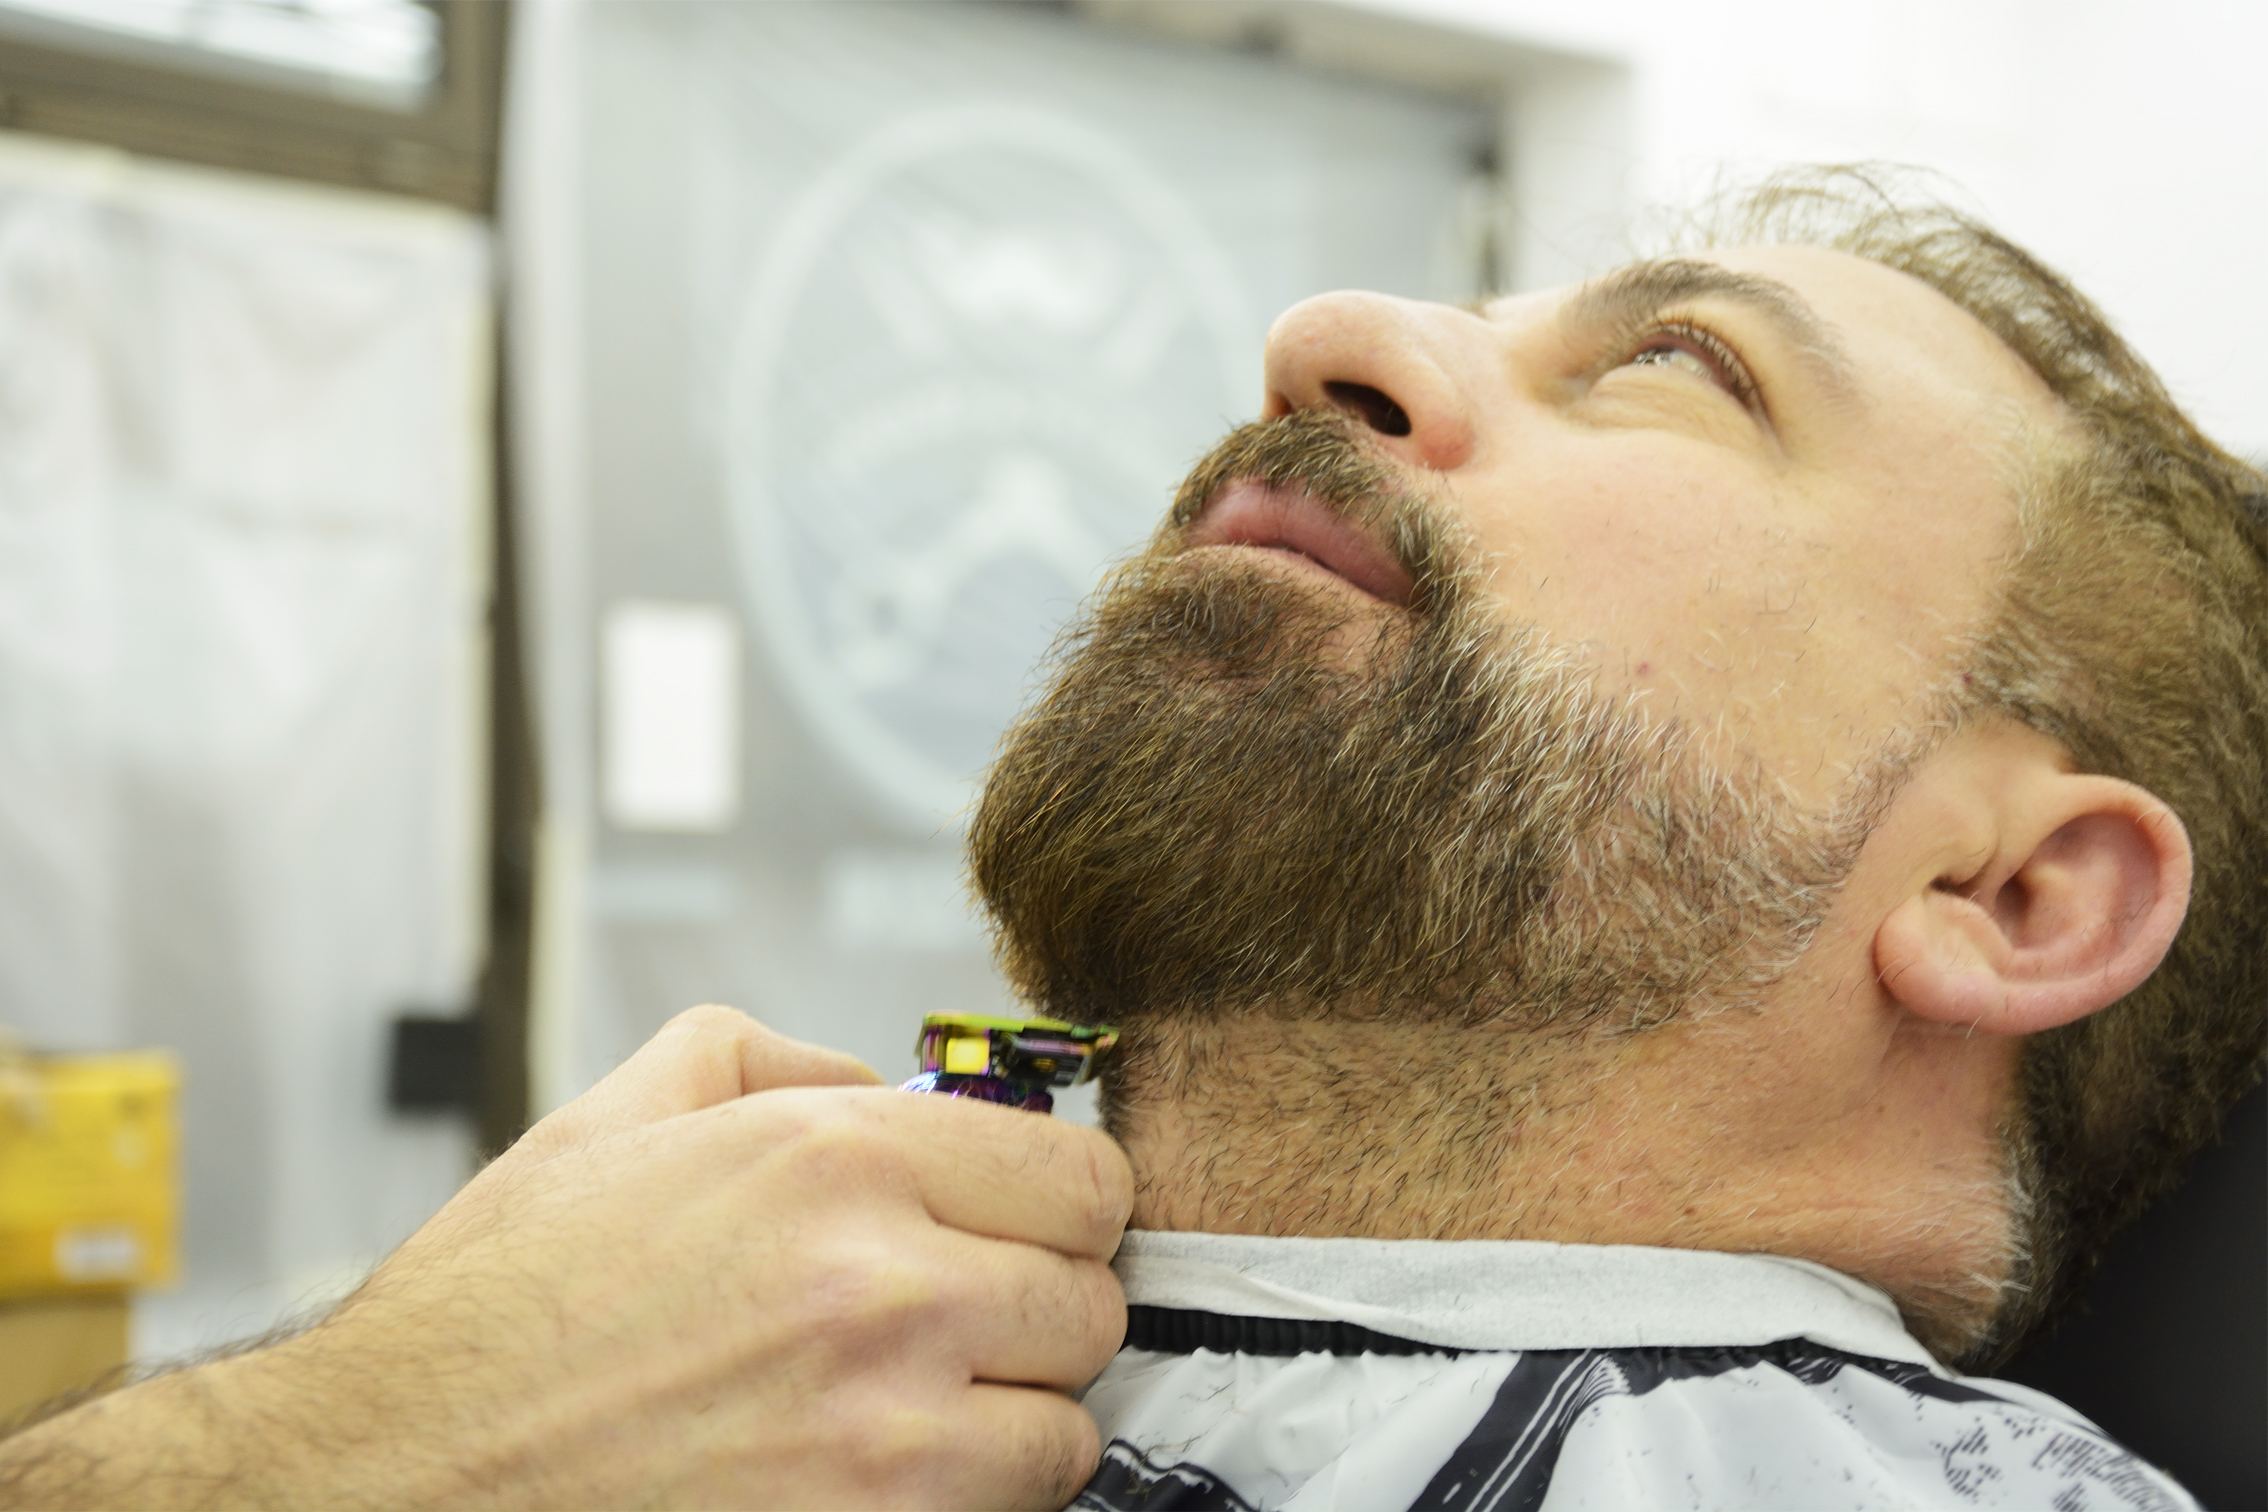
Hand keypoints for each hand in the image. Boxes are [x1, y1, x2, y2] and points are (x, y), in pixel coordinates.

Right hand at [0, 1006, 1132, 1509]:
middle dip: (1035, 1309)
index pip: (1086, 1178)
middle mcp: (885, 1288)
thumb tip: (885, 1079)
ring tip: (907, 1414)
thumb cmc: (494, 1317)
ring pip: (1068, 1426)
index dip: (1057, 1205)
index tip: (1022, 1227)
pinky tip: (878, 1481)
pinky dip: (968, 1504)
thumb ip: (769, 1058)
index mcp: (835, 1159)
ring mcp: (889, 1438)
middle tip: (953, 1323)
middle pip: (1093, 1301)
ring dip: (1009, 1421)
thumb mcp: (615, 1118)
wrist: (388, 1488)